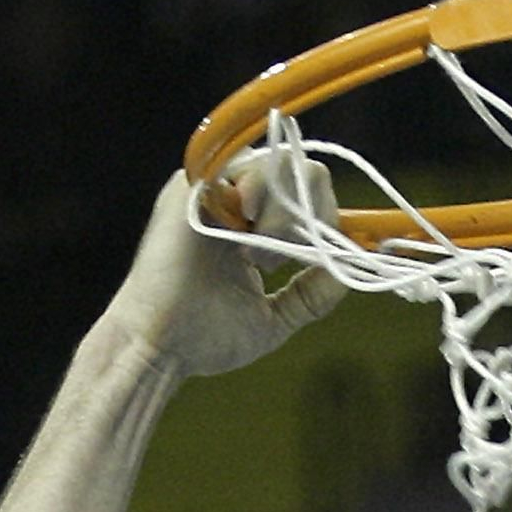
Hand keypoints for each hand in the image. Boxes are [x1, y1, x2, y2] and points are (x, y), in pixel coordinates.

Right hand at [103, 155, 344, 377]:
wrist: (159, 347)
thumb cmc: (204, 338)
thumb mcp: (275, 318)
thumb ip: (312, 294)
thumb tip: (352, 268)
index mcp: (255, 226)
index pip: (309, 196)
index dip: (327, 219)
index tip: (323, 258)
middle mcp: (235, 200)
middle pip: (303, 170)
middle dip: (310, 215)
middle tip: (282, 262)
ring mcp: (214, 189)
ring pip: (282, 164)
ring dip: (284, 213)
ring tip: (255, 258)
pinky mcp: (194, 185)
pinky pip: (246, 165)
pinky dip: (261, 195)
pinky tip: (245, 237)